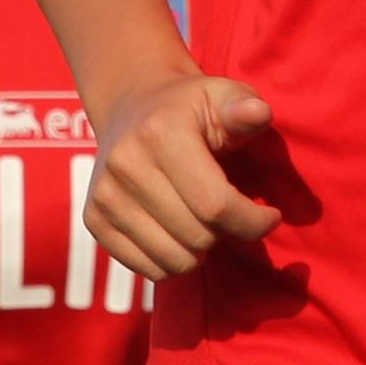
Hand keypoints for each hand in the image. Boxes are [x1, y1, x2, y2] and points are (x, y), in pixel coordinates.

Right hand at [86, 72, 281, 279]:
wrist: (131, 106)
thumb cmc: (190, 106)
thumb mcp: (221, 95)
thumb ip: (243, 106)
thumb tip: (259, 113)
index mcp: (161, 132)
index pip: (215, 203)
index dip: (252, 221)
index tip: (271, 217)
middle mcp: (125, 165)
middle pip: (197, 237)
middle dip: (225, 232)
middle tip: (229, 212)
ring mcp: (105, 196)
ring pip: (173, 261)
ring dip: (201, 251)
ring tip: (204, 222)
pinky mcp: (94, 220)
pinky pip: (147, 269)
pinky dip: (173, 262)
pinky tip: (180, 233)